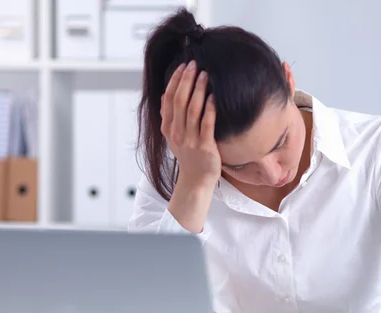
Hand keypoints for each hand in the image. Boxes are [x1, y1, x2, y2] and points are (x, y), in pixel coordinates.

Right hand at [161, 60, 220, 186]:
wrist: (196, 180)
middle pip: (180, 101)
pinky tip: (214, 97)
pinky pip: (207, 124)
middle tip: (194, 64)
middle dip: (187, 80)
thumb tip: (167, 94)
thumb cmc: (189, 156)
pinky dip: (210, 109)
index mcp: (168, 128)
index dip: (175, 81)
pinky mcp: (205, 147)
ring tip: (205, 75)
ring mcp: (190, 140)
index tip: (183, 66)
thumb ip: (170, 116)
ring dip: (198, 90)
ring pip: (192, 110)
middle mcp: (176, 133)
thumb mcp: (174, 135)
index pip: (169, 99)